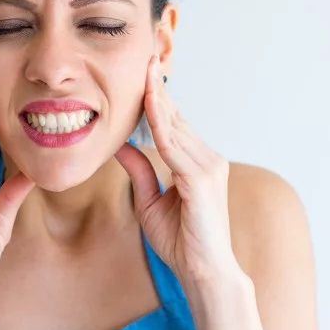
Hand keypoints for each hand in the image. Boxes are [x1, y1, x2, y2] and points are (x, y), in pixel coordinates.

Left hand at [114, 56, 245, 287]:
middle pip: (176, 117)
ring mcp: (209, 166)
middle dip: (158, 87)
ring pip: (175, 125)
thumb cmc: (182, 242)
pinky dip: (161, 122)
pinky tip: (149, 102)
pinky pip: (175, 144)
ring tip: (144, 68)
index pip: (173, 124)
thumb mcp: (149, 202)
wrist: (203, 273)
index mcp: (197, 163)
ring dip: (158, 96)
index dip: (157, 98)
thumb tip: (119, 144)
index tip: (142, 73)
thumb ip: (139, 171)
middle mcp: (208, 159)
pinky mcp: (203, 177)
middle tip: (144, 55)